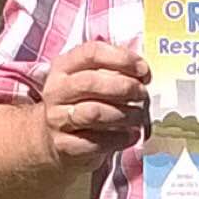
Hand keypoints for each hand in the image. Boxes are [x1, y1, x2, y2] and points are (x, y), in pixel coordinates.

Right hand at [37, 41, 151, 168]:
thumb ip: (115, 71)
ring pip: (95, 112)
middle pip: (91, 82)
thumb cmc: (83, 104)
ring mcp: (58, 118)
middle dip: (125, 87)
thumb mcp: (93, 81)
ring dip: (125, 114)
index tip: (144, 71)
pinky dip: (120, 138)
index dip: (122, 59)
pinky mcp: (65, 145)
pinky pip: (97, 141)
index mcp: (64, 67)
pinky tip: (131, 135)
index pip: (91, 53)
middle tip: (142, 94)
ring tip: (138, 117)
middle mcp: (57, 90)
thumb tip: (143, 72)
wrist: (54, 139)